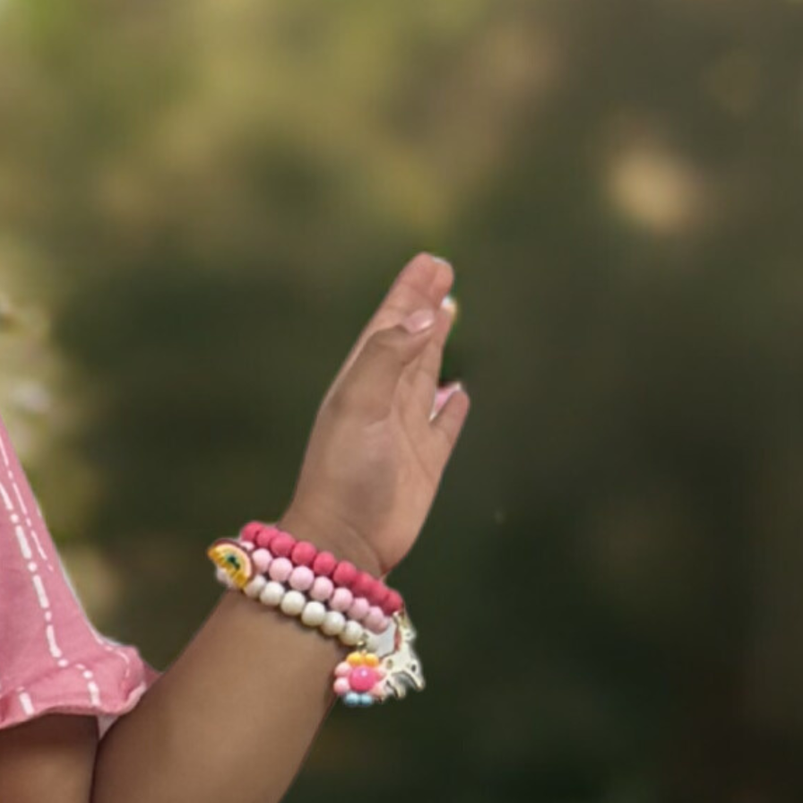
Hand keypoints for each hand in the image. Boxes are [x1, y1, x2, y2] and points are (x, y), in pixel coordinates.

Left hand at [284, 251, 467, 580]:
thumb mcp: (358, 404)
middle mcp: (383, 401)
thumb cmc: (344, 474)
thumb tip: (425, 315)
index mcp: (361, 381)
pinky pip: (443, 425)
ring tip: (449, 312)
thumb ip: (388, 356)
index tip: (430, 261)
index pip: (389, 324)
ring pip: (426, 375)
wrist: (344, 541)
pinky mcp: (425, 462)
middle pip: (409, 341)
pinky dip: (451, 407)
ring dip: (437, 344)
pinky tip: (458, 393)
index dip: (408, 293)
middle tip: (443, 272)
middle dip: (424, 307)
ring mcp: (404, 432)